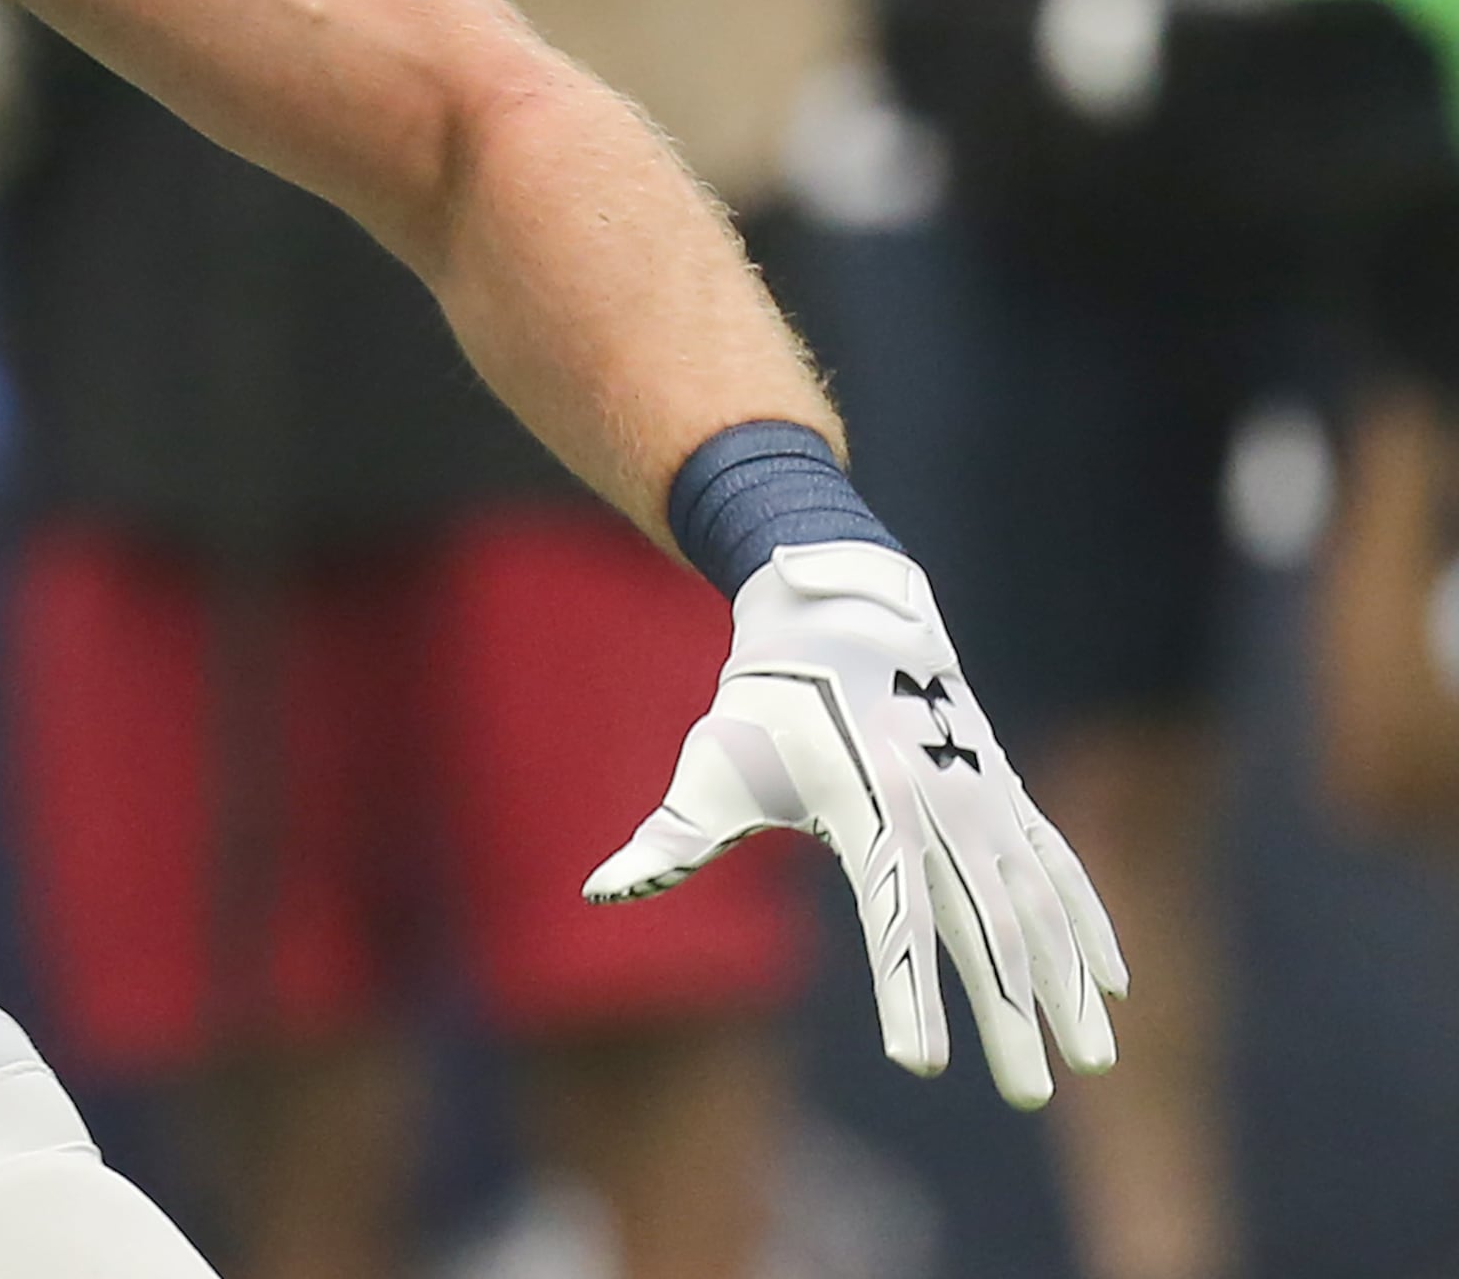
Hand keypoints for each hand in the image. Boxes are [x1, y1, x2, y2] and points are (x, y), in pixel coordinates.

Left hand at [588, 542, 1124, 1108]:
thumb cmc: (764, 699)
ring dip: (1066, 983)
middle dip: (1009, 1015)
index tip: (918, 1063)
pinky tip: (1110, 984)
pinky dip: (1088, 922)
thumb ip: (671, 838)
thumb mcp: (714, 761)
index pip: (890, 918)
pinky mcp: (1005, 793)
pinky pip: (1057, 866)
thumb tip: (598, 889)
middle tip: (1027, 1096)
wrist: (841, 613)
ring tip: (1092, 1060)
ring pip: (1037, 904)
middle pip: (981, 926)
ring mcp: (982, 799)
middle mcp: (937, 808)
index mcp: (865, 808)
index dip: (905, 990)